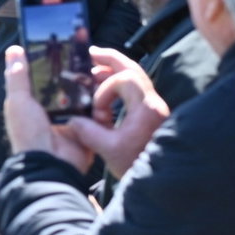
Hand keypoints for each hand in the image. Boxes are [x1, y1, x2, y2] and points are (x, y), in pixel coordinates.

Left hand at [2, 46, 93, 174]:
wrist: (51, 163)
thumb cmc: (28, 132)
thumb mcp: (18, 101)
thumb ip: (17, 76)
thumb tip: (13, 49)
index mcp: (35, 104)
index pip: (47, 79)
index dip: (56, 64)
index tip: (68, 44)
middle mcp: (54, 110)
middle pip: (69, 85)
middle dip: (78, 72)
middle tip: (89, 53)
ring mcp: (73, 119)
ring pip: (85, 95)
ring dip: (91, 84)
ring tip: (100, 66)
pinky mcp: (88, 127)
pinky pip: (97, 110)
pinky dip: (102, 100)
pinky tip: (108, 84)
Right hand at [67, 48, 169, 178]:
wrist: (162, 182)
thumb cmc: (138, 166)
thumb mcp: (108, 150)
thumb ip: (87, 132)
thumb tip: (72, 120)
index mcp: (146, 108)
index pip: (124, 79)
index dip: (105, 90)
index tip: (98, 113)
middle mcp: (153, 102)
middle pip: (133, 68)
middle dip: (110, 60)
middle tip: (90, 53)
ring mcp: (153, 107)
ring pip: (134, 78)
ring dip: (113, 72)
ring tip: (93, 70)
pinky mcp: (150, 115)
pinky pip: (134, 91)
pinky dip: (118, 86)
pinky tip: (103, 92)